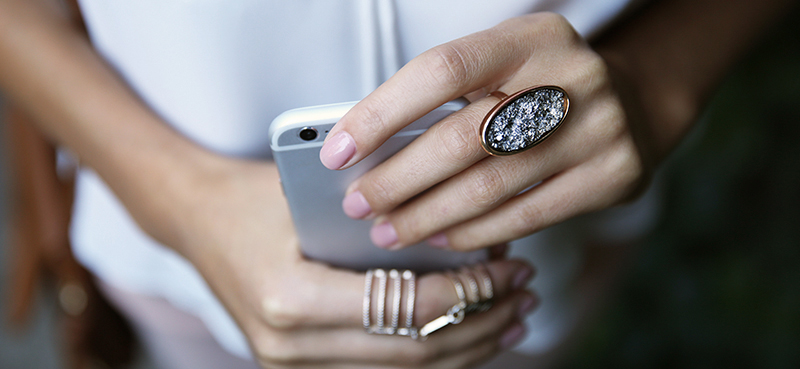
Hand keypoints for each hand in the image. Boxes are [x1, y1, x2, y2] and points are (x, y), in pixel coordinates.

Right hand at [168, 155, 537, 367]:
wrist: (196, 220)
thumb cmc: (253, 196)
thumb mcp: (312, 192)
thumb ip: (382, 218)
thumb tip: (468, 236)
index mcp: (293, 300)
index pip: (407, 309)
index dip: (471, 293)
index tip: (511, 269)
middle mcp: (289, 346)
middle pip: (414, 353)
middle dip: (481, 325)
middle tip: (524, 295)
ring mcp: (290, 364)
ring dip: (466, 348)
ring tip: (511, 319)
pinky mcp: (297, 366)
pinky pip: (381, 368)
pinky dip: (430, 354)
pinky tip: (466, 336)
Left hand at [320, 12, 650, 250]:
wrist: (633, 104)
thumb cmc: (537, 88)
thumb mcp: (501, 70)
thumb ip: (448, 101)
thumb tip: (368, 156)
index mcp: (528, 37)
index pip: (440, 70)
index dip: (381, 113)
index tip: (336, 151)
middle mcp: (570, 76)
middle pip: (462, 137)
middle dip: (399, 179)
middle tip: (356, 205)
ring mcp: (599, 127)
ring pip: (492, 184)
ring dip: (429, 215)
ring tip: (387, 232)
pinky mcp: (614, 176)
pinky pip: (528, 215)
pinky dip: (476, 232)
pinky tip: (441, 240)